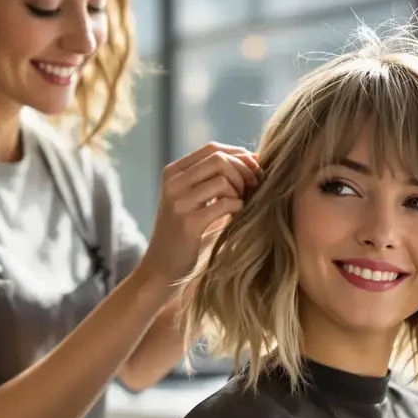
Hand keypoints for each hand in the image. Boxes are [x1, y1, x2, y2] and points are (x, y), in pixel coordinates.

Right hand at [140, 142, 259, 285]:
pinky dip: (237, 208)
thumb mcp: (195, 199)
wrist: (163, 268)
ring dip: (240, 191)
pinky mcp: (188, 223)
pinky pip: (224, 203)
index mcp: (173, 172)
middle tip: (253, 188)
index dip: (239, 156)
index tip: (254, 170)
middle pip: (219, 159)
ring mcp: (178, 202)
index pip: (212, 149)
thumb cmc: (187, 233)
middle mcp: (172, 183)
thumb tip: (254, 158)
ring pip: (223, 179)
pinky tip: (235, 217)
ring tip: (239, 205)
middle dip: (243, 171)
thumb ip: (216, 177)